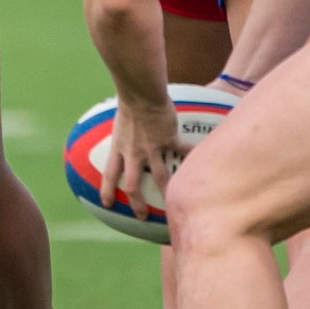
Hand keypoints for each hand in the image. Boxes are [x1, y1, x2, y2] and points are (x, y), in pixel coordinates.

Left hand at [102, 97, 181, 216]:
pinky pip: (183, 150)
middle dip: (137, 203)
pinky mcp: (168, 139)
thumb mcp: (120, 120)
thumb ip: (123, 130)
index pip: (110, 174)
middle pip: (133, 185)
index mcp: (120, 147)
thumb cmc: (129, 101)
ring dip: (166, 190)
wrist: (142, 93)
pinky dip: (192, 155)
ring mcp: (152, 147)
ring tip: (174, 199)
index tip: (107, 203)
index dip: (108, 190)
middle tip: (142, 215)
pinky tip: (202, 160)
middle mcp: (135, 152)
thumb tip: (121, 126)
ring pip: (160, 176)